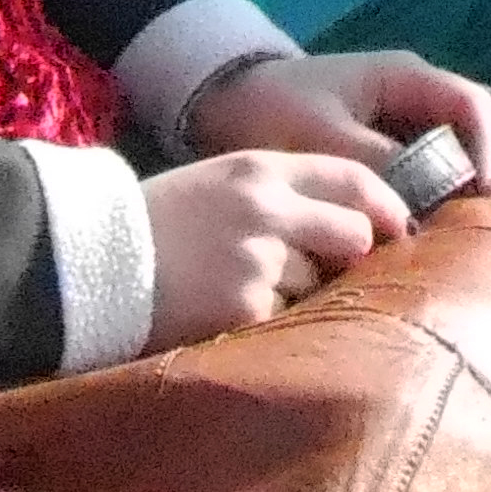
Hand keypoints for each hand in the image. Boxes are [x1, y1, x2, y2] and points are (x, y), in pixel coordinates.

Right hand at [140, 150, 405, 347]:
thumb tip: (346, 229)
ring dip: (299, 293)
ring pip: (317, 284)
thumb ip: (279, 196)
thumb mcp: (220, 184)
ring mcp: (257, 262)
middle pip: (353, 233)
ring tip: (247, 290)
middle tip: (330, 271)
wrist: (89, 258)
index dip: (385, 202)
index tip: (401, 225)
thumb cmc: (158, 220)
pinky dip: (268, 323)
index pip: (350, 174)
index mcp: (260, 169)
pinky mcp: (244, 310)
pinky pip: (283, 320)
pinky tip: (228, 313)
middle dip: (350, 256)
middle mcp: (267, 210)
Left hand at [180, 49, 490, 190]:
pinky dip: (452, 185)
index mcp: (406, 76)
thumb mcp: (320, 137)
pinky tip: (434, 222)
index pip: (474, 104)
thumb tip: (418, 207)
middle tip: (478, 209)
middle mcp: (420, 92)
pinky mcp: (401, 143)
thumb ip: (372, 163)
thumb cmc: (275, 108)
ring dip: (477, 173)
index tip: (478, 193)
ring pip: (474, 137)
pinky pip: (446, 158)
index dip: (486, 146)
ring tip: (459, 220)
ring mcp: (414, 116)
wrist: (233, 101)